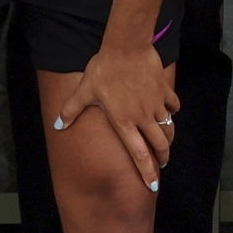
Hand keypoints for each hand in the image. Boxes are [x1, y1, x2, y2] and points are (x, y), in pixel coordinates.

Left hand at [59, 34, 180, 185]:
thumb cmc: (104, 69)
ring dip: (168, 138)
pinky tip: (170, 111)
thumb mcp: (85, 90)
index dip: (147, 172)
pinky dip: (173, 111)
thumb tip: (58, 125)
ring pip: (168, 127)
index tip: (153, 185)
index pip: (139, 154)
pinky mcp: (164, 91)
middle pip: (160, 145)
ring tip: (165, 142)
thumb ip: (72, 110)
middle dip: (163, 158)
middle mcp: (143, 117)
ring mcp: (156, 104)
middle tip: (161, 164)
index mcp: (124, 122)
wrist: (126, 47)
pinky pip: (174, 105)